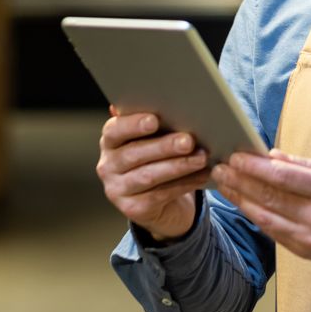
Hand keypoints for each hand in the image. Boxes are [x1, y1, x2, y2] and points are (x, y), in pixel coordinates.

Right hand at [96, 106, 211, 242]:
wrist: (160, 201)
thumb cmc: (158, 157)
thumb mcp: (155, 138)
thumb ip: (158, 122)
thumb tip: (177, 101)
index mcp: (111, 141)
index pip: (114, 130)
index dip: (132, 125)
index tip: (154, 120)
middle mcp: (108, 165)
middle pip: (134, 154)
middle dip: (164, 146)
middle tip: (188, 140)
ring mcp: (117, 189)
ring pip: (148, 176)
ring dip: (178, 166)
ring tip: (202, 157)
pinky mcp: (132, 209)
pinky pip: (160, 195)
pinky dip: (185, 184)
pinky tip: (202, 175)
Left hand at [212, 150, 310, 266]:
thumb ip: (305, 165)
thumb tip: (272, 156)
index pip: (283, 177)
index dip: (256, 166)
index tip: (236, 156)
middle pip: (269, 196)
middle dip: (241, 180)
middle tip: (221, 168)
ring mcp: (310, 238)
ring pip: (265, 216)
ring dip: (241, 199)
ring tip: (224, 184)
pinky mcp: (305, 252)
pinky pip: (273, 231)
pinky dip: (255, 216)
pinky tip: (243, 204)